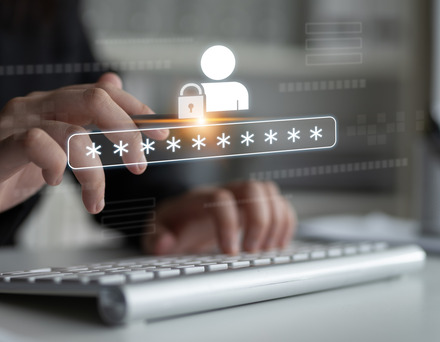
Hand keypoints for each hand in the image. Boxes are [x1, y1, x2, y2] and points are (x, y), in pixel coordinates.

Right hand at [0, 72, 166, 229]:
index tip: (160, 133)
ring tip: (94, 201)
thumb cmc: (13, 167)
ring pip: (71, 132)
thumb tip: (114, 81)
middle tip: (138, 165)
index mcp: (54, 102)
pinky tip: (54, 182)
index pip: (102, 92)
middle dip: (125, 132)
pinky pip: (35, 144)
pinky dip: (54, 164)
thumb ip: (84, 113)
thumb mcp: (57, 140)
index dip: (135, 109)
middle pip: (93, 100)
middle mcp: (36, 105)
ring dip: (93, 172)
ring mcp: (14, 123)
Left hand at [142, 180, 296, 254]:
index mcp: (198, 198)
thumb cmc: (170, 228)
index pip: (221, 198)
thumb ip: (155, 238)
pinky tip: (278, 245)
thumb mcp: (153, 235)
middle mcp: (224, 192)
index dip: (228, 224)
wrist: (179, 222)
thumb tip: (163, 242)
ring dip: (276, 222)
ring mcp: (242, 198)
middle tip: (253, 251)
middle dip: (259, 221)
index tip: (230, 252)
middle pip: (253, 188)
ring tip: (267, 250)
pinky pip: (280, 204)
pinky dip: (286, 223)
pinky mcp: (255, 208)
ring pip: (270, 193)